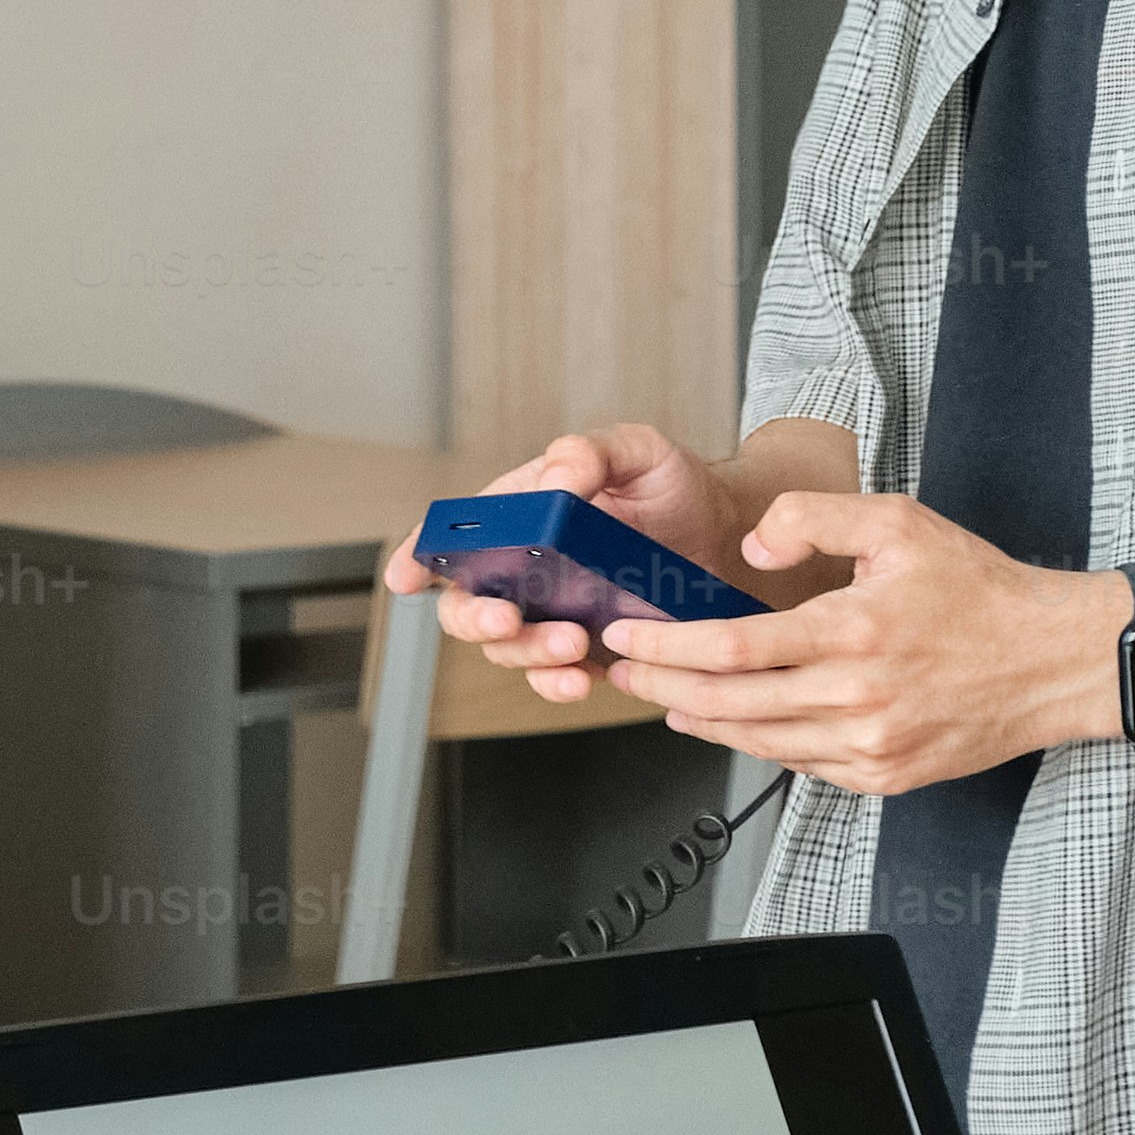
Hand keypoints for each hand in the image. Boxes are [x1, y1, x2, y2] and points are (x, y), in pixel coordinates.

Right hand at [385, 424, 798, 699]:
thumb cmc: (673, 486)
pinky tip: (582, 678)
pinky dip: (558, 684)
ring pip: (506, 649)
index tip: (406, 576)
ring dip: (527, 653)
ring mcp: (550, 614)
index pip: (452, 534)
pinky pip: (553, 677)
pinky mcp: (585, 651)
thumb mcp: (636, 450)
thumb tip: (556, 479)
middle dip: (474, 619)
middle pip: (465, 604)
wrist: (727, 536)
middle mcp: (523, 569)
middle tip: (505, 619)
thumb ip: (590, 453)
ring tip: (571, 644)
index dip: (418, 554)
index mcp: (519, 515)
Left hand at [589, 488, 1111, 794]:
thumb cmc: (979, 590)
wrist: (1054, 660)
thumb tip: (752, 547)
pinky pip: (800, 766)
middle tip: (623, 674)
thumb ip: (814, 518)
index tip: (624, 638)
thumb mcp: (899, 524)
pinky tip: (736, 723)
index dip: (664, 648)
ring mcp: (871, 747)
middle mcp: (857, 698)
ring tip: (666, 700)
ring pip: (758, 742)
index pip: (730, 648)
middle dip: (661, 688)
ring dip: (700, 722)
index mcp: (852, 632)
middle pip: (728, 704)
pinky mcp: (884, 776)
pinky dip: (759, 744)